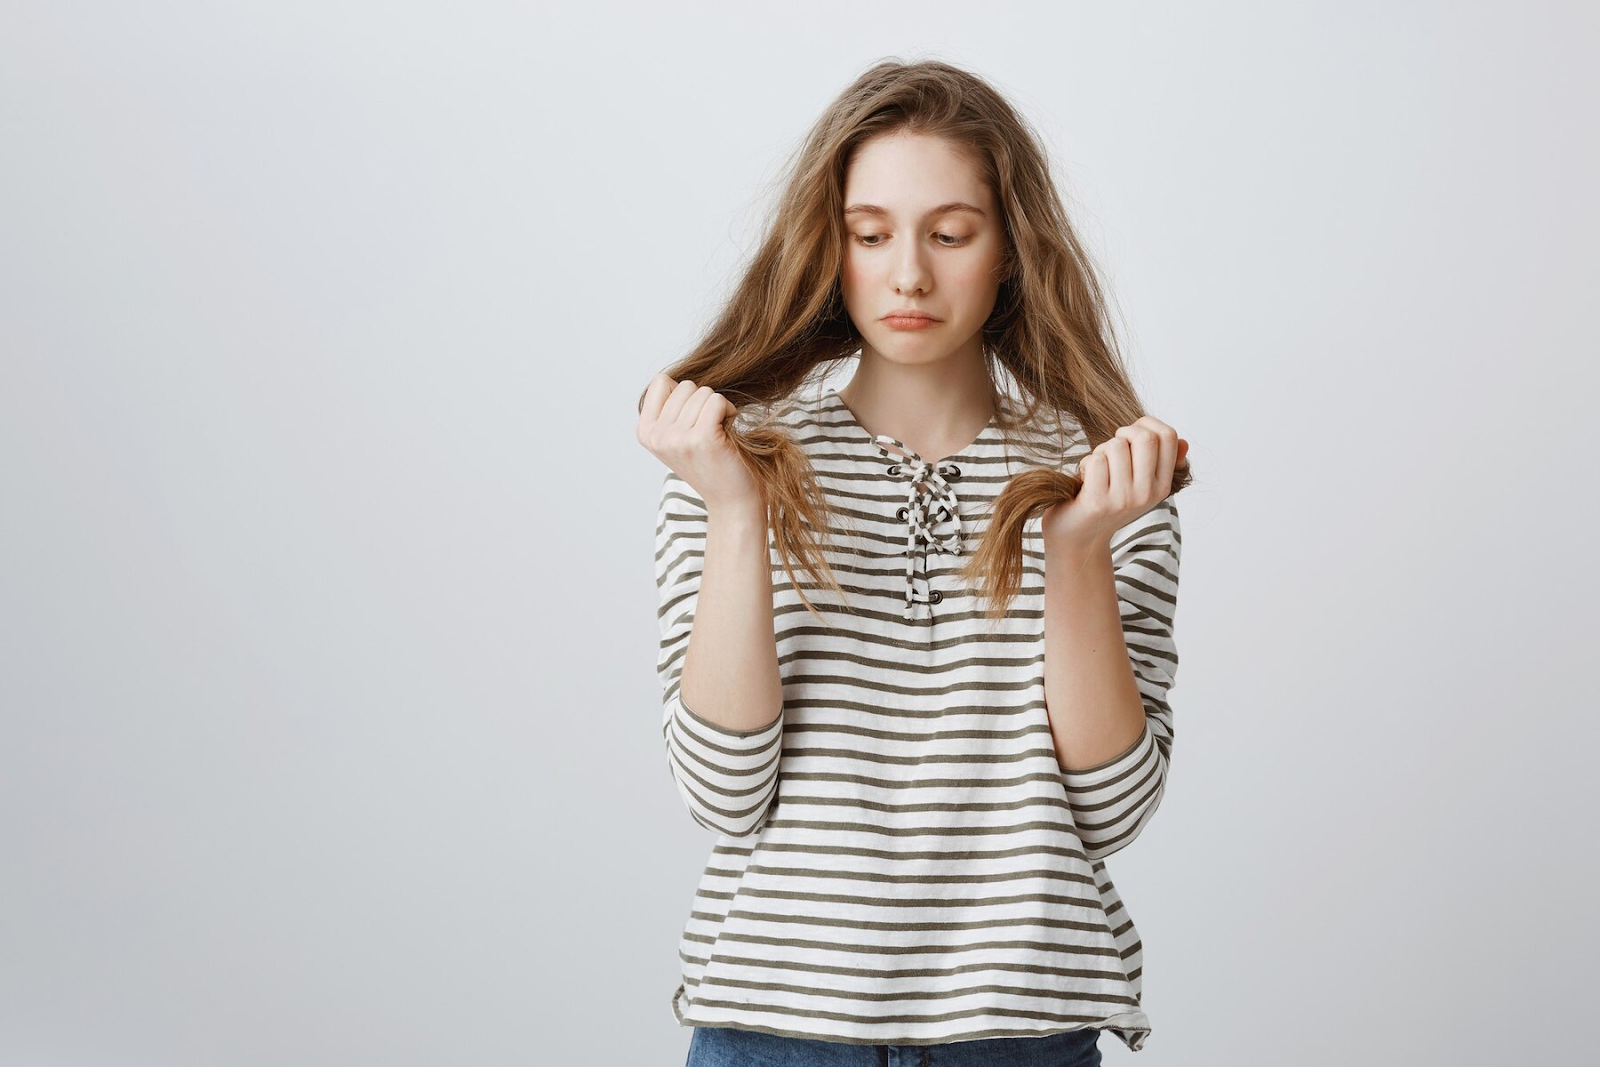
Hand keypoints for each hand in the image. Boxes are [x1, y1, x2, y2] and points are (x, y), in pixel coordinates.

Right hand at [637, 374, 764, 513]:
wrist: (731, 501)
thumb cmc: (710, 464)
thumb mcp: (676, 437)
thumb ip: (668, 410)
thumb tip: (669, 378)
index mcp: (645, 432)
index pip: (661, 381)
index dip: (684, 394)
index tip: (692, 420)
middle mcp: (657, 436)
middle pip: (685, 386)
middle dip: (703, 402)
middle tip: (710, 430)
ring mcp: (677, 438)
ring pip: (703, 392)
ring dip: (718, 408)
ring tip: (719, 434)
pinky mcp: (702, 439)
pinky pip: (716, 401)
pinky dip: (728, 410)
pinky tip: (728, 430)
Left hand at [1042, 415, 1187, 550]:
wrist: (1081, 538)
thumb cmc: (1109, 502)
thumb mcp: (1141, 483)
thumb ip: (1161, 462)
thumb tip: (1184, 442)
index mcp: (1163, 485)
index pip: (1169, 437)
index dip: (1147, 424)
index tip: (1132, 433)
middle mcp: (1148, 493)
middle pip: (1145, 438)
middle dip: (1124, 433)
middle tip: (1112, 447)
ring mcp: (1124, 499)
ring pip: (1115, 447)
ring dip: (1100, 451)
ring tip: (1098, 469)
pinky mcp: (1098, 502)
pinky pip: (1095, 461)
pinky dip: (1085, 464)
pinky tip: (1085, 481)